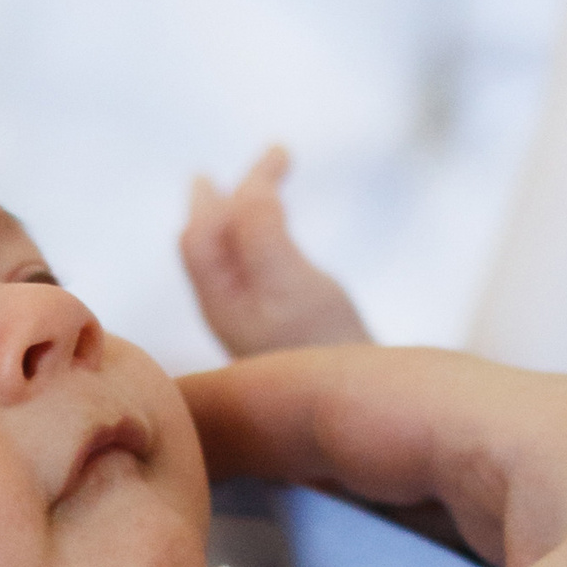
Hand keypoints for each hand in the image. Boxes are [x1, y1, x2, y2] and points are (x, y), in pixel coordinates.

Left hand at [181, 146, 370, 357]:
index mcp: (219, 298)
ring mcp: (253, 321)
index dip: (228, 193)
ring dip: (249, 213)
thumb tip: (244, 188)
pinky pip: (258, 270)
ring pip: (234, 255)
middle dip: (228, 197)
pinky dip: (267, 237)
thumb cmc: (324, 345)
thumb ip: (261, 232)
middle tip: (256, 162)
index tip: (277, 158)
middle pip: (211, 241)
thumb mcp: (291, 282)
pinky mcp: (282, 329)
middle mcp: (227, 310)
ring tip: (268, 183)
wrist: (363, 408)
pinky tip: (284, 234)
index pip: (202, 233)